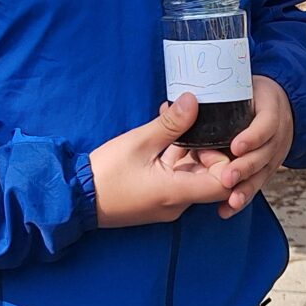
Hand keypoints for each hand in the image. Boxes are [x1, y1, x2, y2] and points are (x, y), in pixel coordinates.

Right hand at [89, 94, 233, 228]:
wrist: (77, 199)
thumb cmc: (106, 173)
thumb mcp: (139, 142)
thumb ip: (170, 124)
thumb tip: (193, 101)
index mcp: (176, 193)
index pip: (224, 184)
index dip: (228, 161)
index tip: (216, 137)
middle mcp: (177, 204)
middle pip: (213, 179)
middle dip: (209, 150)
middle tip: (197, 123)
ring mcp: (168, 204)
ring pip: (194, 176)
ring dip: (191, 151)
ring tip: (179, 121)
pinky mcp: (159, 199)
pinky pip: (179, 178)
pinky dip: (178, 158)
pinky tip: (166, 133)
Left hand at [211, 76, 295, 218]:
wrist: (278, 102)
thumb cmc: (251, 91)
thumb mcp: (239, 85)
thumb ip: (209, 97)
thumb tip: (172, 105)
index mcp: (272, 107)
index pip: (266, 123)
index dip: (253, 136)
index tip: (235, 146)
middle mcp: (278, 133)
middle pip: (265, 154)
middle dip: (245, 167)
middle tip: (226, 178)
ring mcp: (275, 152)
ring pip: (262, 173)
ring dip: (245, 188)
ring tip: (228, 200)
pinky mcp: (268, 167)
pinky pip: (256, 184)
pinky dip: (243, 197)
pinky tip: (227, 209)